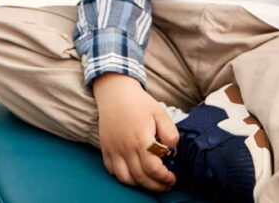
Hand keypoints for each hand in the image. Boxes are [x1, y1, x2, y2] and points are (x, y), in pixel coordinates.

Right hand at [93, 73, 178, 191]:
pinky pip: (112, 171)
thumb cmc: (140, 103)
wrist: (115, 92)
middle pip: (141, 178)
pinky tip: (134, 172)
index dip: (165, 178)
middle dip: (156, 186)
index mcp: (141, 139)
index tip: (172, 178)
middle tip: (166, 184)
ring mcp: (113, 149)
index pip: (153, 169)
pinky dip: (124, 177)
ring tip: (150, 181)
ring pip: (125, 179)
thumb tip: (172, 153)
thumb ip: (170, 134)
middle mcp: (125, 147)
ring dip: (140, 184)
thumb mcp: (161, 113)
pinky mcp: (105, 148)